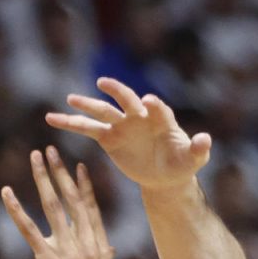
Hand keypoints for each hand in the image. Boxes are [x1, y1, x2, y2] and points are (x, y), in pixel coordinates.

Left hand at [1, 147, 114, 258]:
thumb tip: (109, 253)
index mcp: (101, 248)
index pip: (92, 209)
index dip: (83, 186)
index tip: (77, 166)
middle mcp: (87, 244)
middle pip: (72, 200)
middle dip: (60, 172)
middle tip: (50, 150)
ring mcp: (69, 252)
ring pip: (53, 207)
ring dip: (42, 179)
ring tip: (35, 158)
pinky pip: (29, 229)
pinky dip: (17, 210)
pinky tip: (7, 193)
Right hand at [46, 78, 211, 193]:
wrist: (164, 174)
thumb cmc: (181, 164)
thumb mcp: (194, 159)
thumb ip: (199, 149)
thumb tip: (205, 140)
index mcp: (161, 120)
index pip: (157, 109)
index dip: (153, 105)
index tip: (147, 101)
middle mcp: (139, 117)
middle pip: (127, 101)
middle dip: (117, 92)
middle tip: (103, 84)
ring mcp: (122, 126)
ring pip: (102, 112)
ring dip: (86, 105)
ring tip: (69, 99)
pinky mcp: (109, 139)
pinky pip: (87, 129)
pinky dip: (70, 124)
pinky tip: (52, 119)